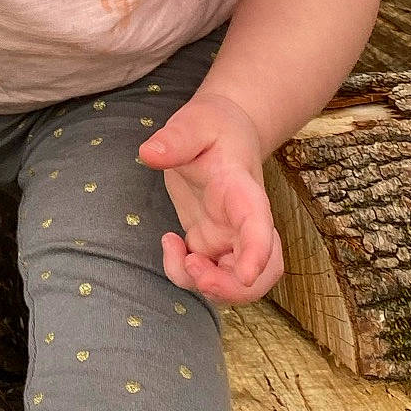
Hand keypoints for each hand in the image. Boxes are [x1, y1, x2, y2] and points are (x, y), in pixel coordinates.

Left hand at [138, 90, 283, 305]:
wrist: (224, 130)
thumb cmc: (213, 125)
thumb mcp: (194, 122)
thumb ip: (175, 138)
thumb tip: (148, 153)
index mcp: (243, 191)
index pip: (258, 225)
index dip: (257, 253)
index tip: (247, 274)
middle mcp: (243, 222)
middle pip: (262, 272)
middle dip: (233, 288)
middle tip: (195, 273)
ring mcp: (229, 237)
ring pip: (236, 284)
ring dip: (208, 288)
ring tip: (175, 253)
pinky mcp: (211, 244)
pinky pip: (205, 275)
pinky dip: (185, 275)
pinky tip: (169, 243)